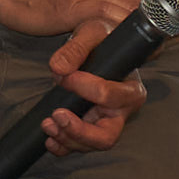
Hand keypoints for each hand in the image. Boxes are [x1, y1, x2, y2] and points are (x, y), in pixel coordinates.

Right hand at [0, 0, 146, 44]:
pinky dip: (122, 43)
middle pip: (149, 4)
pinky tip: (120, 54)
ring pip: (136, 16)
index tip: (159, 32)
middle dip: (155, 29)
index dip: (157, 14)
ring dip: (141, 39)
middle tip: (152, 50)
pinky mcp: (83, 7)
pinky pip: (113, 27)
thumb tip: (120, 5)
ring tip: (141, 56)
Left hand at [36, 10, 159, 153]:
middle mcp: (122, 111)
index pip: (109, 96)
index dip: (84, 88)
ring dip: (67, 138)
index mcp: (130, 89)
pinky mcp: (92, 127)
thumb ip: (76, 48)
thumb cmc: (103, 37)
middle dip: (79, 131)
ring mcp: (107, 122)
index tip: (66, 77)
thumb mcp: (92, 32)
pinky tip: (50, 138)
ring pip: (91, 144)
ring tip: (47, 123)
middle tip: (57, 115)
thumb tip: (58, 68)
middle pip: (106, 135)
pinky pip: (79, 145)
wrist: (99, 44)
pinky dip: (63, 146)